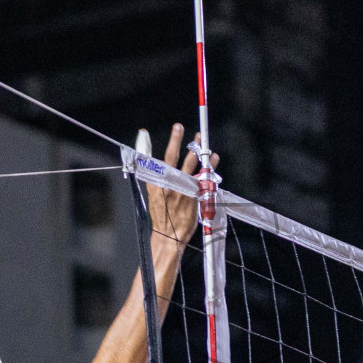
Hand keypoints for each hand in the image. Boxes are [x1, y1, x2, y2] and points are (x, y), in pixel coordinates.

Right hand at [147, 122, 211, 245]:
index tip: (149, 132)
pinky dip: (209, 166)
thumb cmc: (162, 216)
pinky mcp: (194, 195)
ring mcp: (182, 189)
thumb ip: (156, 179)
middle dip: (175, 140)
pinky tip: (213, 158)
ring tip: (199, 139)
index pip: (153, 159)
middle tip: (179, 127)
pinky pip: (203, 176)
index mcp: (154, 183)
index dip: (151, 145)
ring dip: (196, 151)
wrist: (170, 236)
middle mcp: (167, 184)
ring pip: (190, 164)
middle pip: (171, 157)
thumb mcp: (154, 196)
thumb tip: (156, 164)